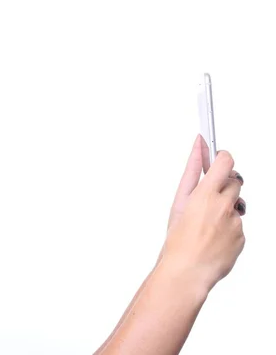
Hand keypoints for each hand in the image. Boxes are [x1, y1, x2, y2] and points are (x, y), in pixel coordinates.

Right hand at [160, 135, 245, 290]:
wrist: (187, 272)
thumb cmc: (178, 240)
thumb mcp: (179, 202)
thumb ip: (192, 172)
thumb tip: (198, 148)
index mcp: (206, 194)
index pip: (225, 162)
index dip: (222, 157)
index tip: (218, 155)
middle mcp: (224, 206)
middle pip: (235, 182)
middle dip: (223, 185)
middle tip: (207, 197)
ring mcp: (236, 222)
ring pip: (237, 205)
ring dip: (226, 209)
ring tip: (206, 224)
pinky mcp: (242, 237)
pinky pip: (238, 225)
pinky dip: (227, 229)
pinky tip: (212, 238)